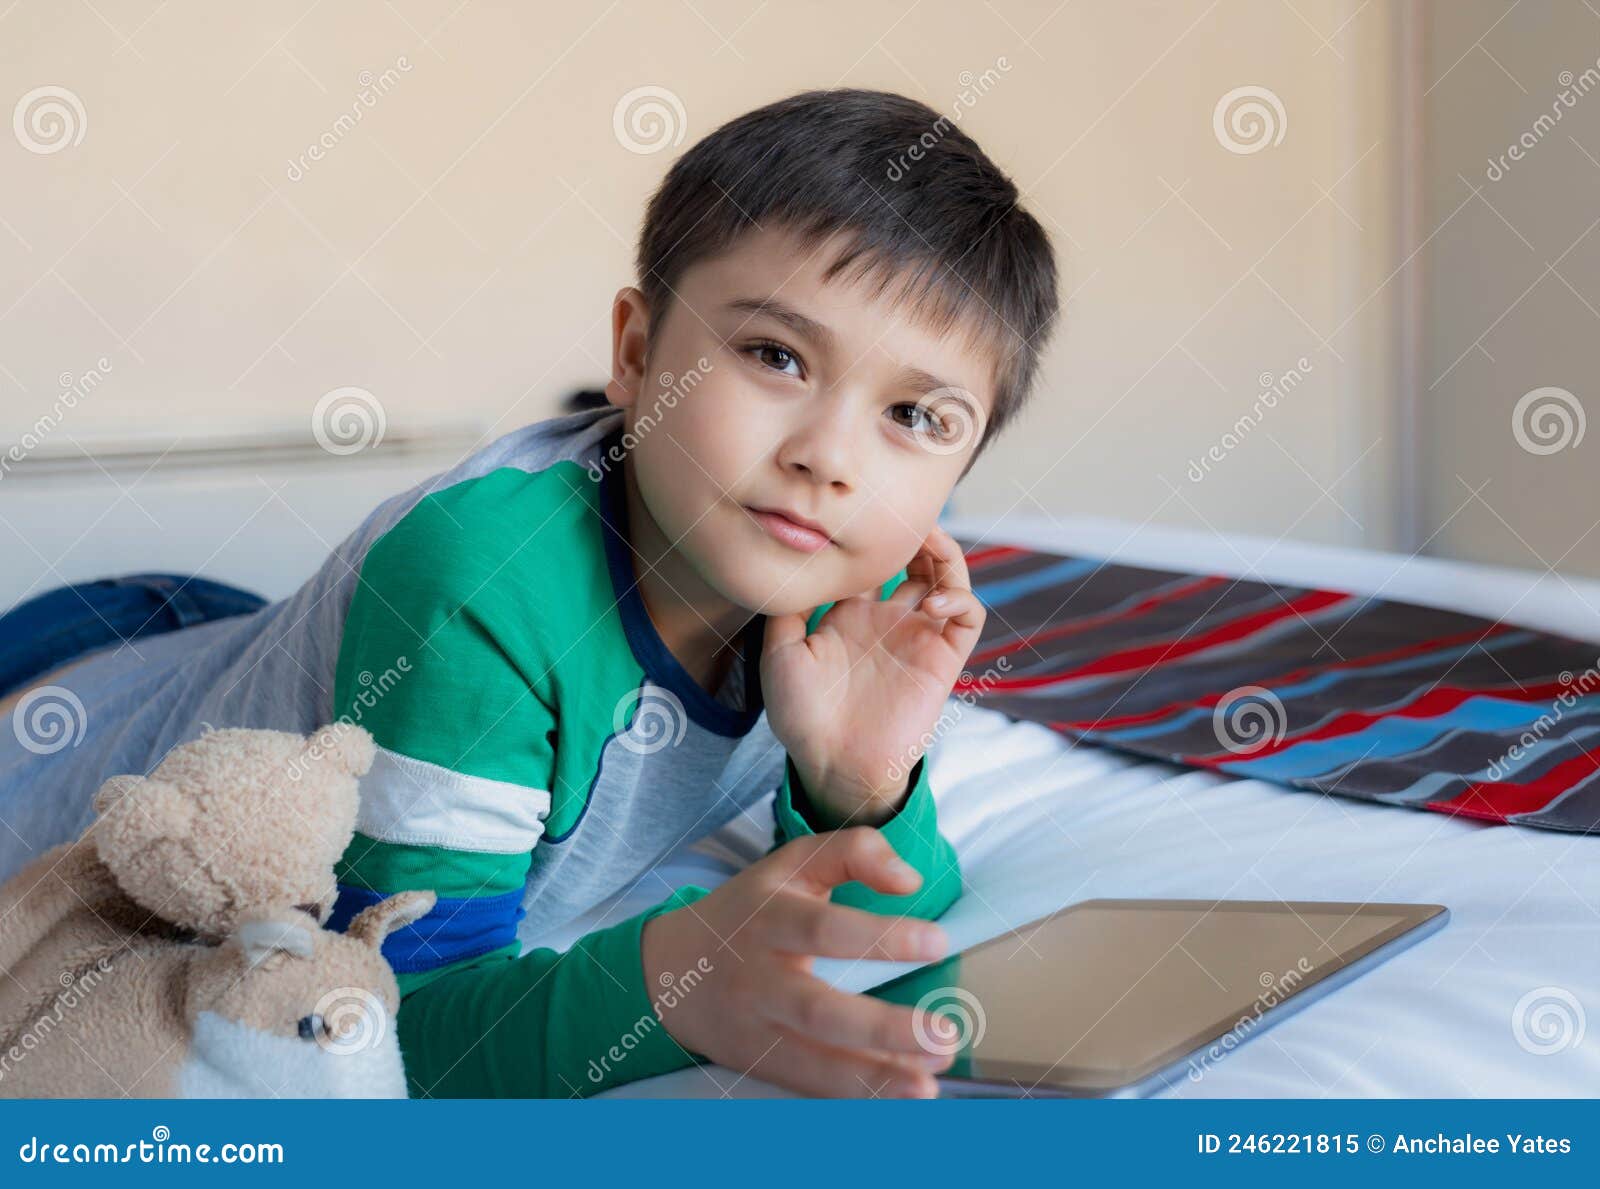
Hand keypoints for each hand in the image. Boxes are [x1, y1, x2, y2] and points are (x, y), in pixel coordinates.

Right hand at [640, 829, 954, 1097]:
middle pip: (818, 1010)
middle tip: (944, 1036)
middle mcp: (758, 978)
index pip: (825, 929)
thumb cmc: (751, 910)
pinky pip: (811, 1084)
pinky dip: (858, 1094)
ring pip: (813, 1061)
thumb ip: (854, 852)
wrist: (671, 969)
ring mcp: (755, 1029)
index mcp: (768, 918)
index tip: (939, 942)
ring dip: (877, 1076)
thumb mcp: (792, 863)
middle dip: (883, 1028)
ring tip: (931, 1080)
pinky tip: (905, 1093)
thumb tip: (910, 881)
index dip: (881, 937)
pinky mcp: (759, 1064)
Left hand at [762, 525, 984, 824]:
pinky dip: (959, 599)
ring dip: (946, 552)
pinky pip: (968, 617)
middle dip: (915, 532)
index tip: (862, 512)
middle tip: (904, 511)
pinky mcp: (943, 659)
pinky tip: (933, 602)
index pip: (873, 561)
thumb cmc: (802, 715)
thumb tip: (791, 565)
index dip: (874, 535)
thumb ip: (787, 608)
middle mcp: (889, 620)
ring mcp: (918, 637)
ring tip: (931, 536)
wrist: (832, 762)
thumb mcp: (781, 652)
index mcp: (852, 615)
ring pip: (949, 579)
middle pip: (916, 561)